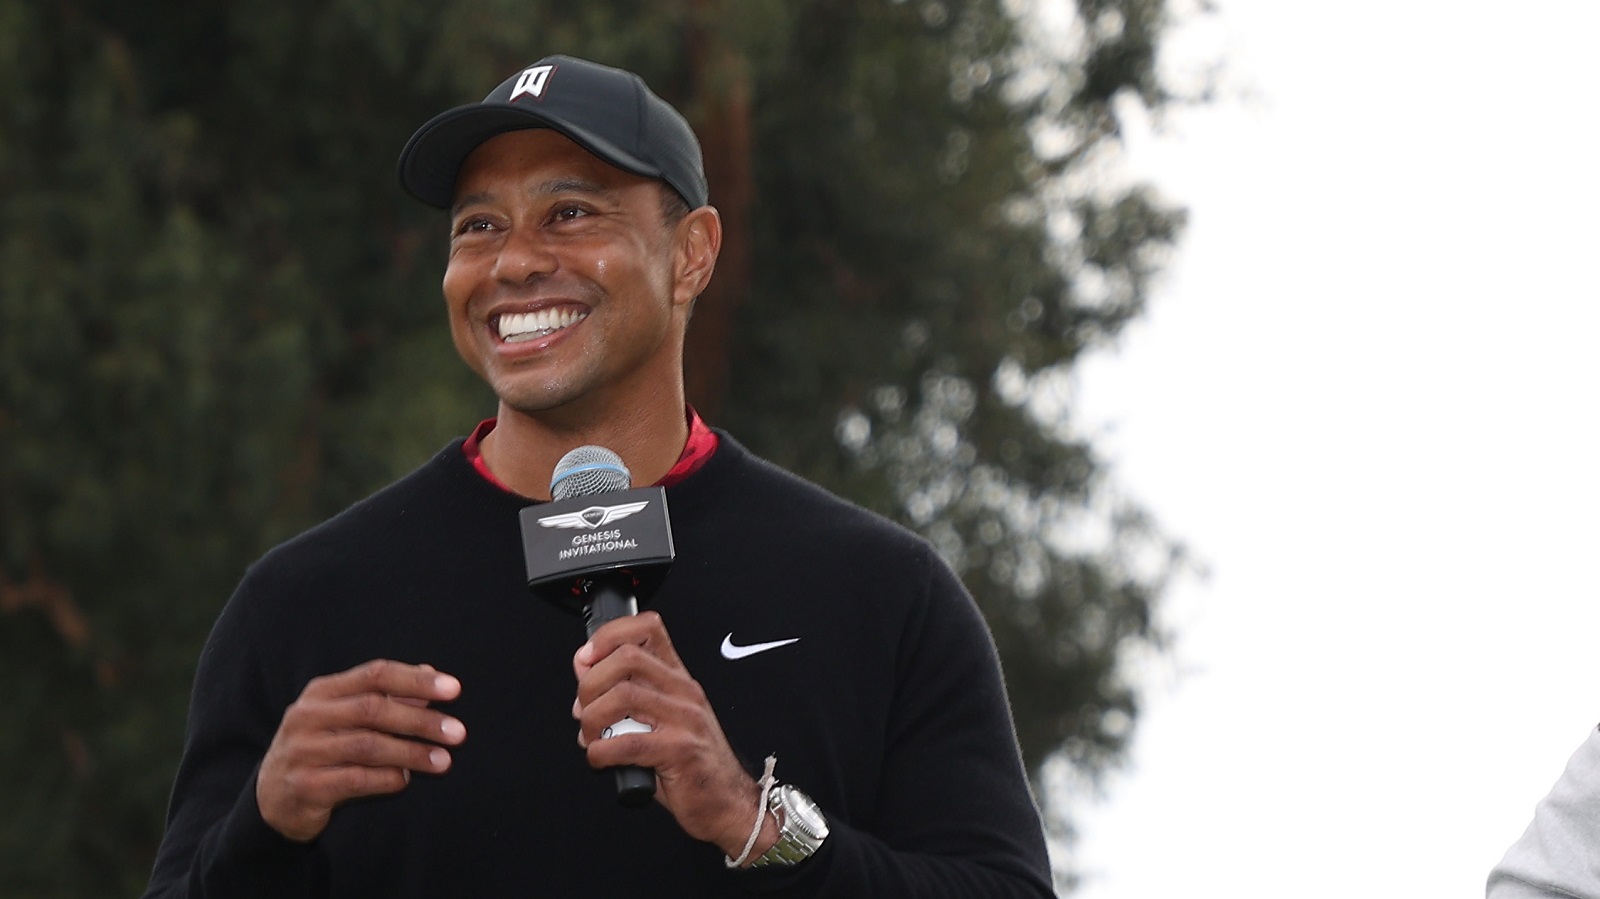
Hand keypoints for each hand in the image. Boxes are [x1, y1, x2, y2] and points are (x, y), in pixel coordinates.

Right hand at [257, 659, 464, 841]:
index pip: (375, 674)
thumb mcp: (347, 717)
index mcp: (322, 691)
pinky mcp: (304, 786)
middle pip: (373, 709)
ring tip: (444, 761)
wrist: (273, 798)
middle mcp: (307, 716)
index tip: (454, 689)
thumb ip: (387, 696)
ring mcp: (302, 751)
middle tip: (458, 732)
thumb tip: (431, 673)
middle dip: (420, 721)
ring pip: (367, 746)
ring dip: (411, 753)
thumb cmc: (322, 748)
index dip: (416, 680)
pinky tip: (406, 780)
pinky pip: (355, 779)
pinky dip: (386, 778)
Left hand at [573, 612, 776, 860]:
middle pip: (627, 658)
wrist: (727, 803)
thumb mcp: (659, 722)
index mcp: (678, 679)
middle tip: (583, 708)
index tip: (587, 657)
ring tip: (591, 736)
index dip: (609, 635)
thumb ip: (623, 697)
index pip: (647, 628)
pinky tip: (601, 759)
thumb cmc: (691, 766)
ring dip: (591, 718)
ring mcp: (685, 719)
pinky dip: (599, 752)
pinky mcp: (680, 751)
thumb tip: (583, 678)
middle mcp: (684, 692)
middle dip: (590, 682)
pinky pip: (626, 743)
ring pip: (623, 695)